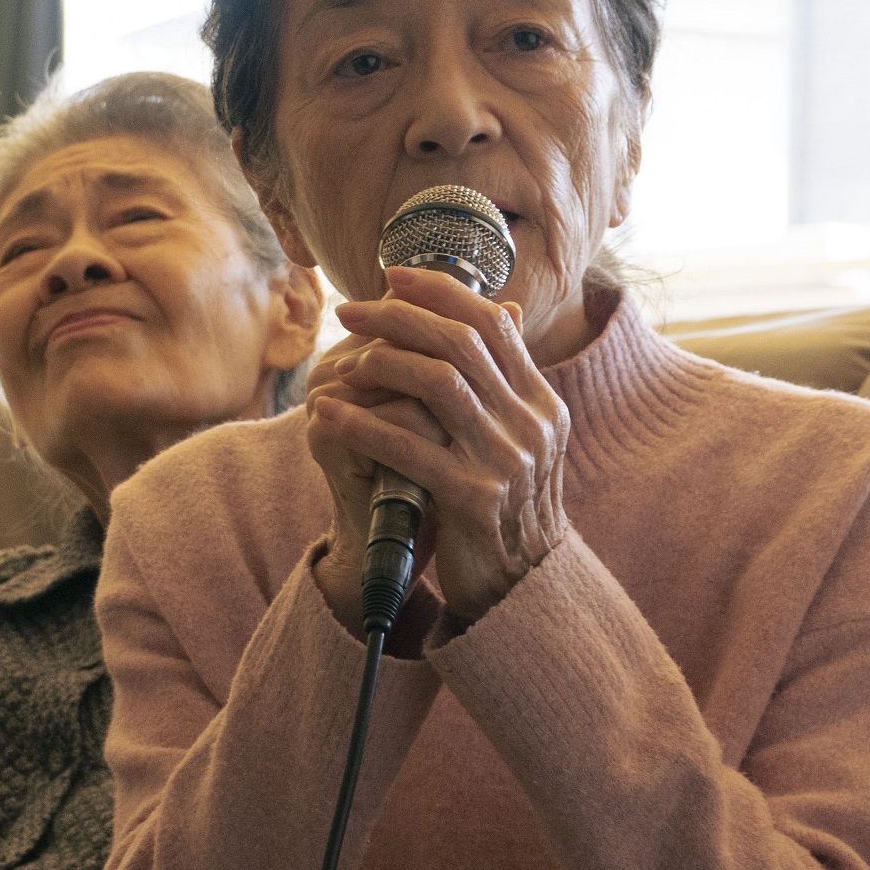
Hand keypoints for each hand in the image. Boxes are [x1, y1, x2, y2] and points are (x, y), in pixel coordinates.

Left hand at [306, 267, 571, 624]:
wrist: (523, 592)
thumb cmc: (504, 511)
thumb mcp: (515, 443)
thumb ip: (503, 384)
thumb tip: (496, 311)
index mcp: (543, 404)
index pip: (493, 324)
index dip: (441, 292)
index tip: (393, 276)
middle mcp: (533, 425)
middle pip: (462, 343)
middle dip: (400, 318)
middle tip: (349, 311)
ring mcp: (508, 462)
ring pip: (439, 383)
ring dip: (380, 363)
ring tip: (338, 364)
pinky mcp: (475, 500)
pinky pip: (410, 447)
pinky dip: (363, 424)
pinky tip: (326, 414)